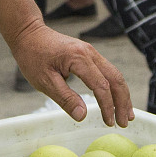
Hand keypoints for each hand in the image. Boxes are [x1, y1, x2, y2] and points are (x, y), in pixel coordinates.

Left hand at [10, 20, 133, 125]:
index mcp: (79, 58)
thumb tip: (83, 115)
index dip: (107, 106)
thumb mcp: (44, 81)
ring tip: (126, 114)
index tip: (109, 123)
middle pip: (115, 79)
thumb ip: (65, 98)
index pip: (101, 86)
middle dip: (122, 102)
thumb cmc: (33, 56)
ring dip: (122, 95)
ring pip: (114, 74)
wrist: (29, 33)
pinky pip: (107, 71)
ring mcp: (91, 52)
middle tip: (124, 123)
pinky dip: (114, 86)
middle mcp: (90, 53)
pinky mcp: (89, 54)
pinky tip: (116, 99)